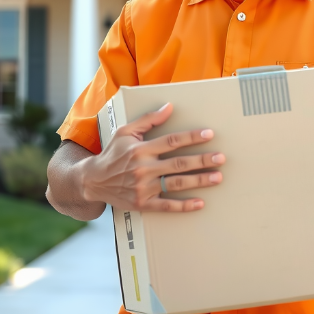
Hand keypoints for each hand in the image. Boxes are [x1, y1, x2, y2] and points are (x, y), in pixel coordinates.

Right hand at [77, 103, 224, 212]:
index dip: (192, 137)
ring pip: (177, 184)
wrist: (93, 181)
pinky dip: (184, 205)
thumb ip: (148, 120)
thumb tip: (169, 107)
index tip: (209, 134)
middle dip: (202, 161)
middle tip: (221, 158)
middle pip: (179, 164)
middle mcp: (144, 168)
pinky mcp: (143, 203)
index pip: (172, 141)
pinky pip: (167, 206)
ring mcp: (144, 188)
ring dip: (199, 181)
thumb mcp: (126, 132)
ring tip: (217, 177)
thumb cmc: (112, 153)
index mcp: (141, 149)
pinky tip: (200, 203)